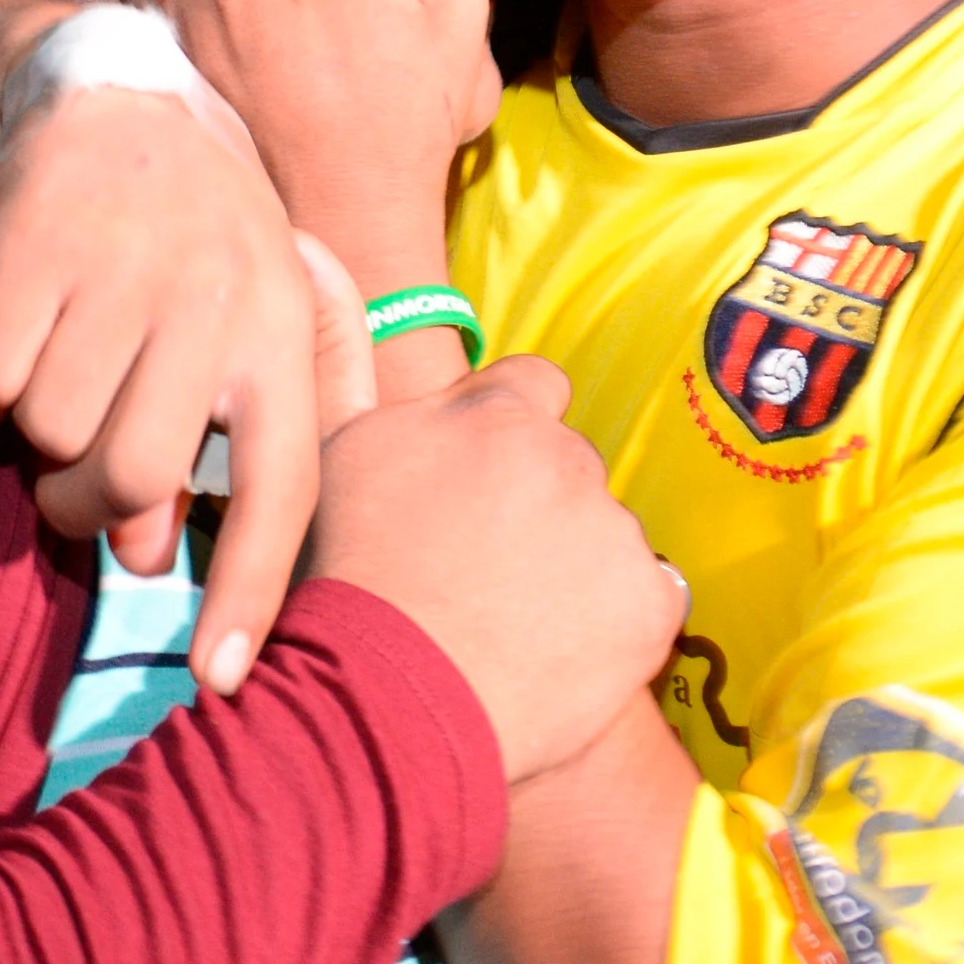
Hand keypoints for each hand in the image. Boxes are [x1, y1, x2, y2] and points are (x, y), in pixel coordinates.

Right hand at [0, 85, 324, 695]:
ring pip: (51, 431)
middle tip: (71, 491)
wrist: (122, 94)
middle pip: (135, 476)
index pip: (284, 487)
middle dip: (85, 510)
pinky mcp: (36, 243)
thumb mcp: (268, 314)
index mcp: (282, 332)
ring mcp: (123, 268)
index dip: (251, 593)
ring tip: (46, 397)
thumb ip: (245, 432)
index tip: (217, 683)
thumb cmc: (202, 238)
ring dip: (29, 443)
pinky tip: (3, 350)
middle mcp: (214, 301)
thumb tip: (159, 549)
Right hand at [305, 355, 684, 783]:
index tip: (476, 489)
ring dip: (578, 566)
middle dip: (539, 505)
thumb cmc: (338, 585)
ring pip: (607, 534)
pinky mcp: (648, 606)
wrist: (379, 712)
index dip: (506, 437)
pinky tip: (560, 656)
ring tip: (512, 625)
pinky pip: (651, 600)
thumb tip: (312, 251)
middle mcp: (563, 457)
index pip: (534, 388)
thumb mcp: (326, 456)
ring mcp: (612, 533)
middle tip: (481, 570)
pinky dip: (619, 624)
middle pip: (571, 466)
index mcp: (494, 415)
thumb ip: (338, 353)